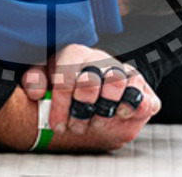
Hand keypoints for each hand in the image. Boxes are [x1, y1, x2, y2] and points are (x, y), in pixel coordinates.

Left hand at [21, 44, 159, 150]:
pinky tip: (121, 115)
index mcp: (75, 55)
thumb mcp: (47, 79)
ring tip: (96, 123)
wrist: (96, 96)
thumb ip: (35, 80)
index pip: (67, 76)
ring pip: (117, 83)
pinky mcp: (143, 90)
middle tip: (77, 126)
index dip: (62, 104)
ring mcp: (124, 73)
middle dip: (82, 109)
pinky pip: (145, 97)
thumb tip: (36, 91)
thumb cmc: (69, 86)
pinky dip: (134, 108)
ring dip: (104, 110)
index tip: (59, 125)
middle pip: (91, 80)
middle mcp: (101, 60)